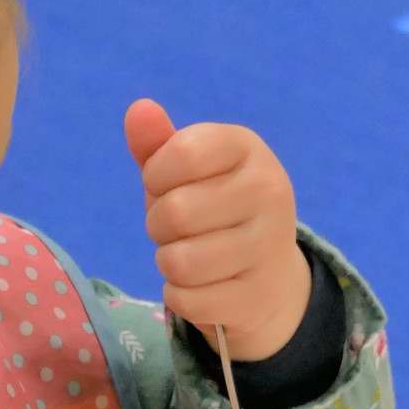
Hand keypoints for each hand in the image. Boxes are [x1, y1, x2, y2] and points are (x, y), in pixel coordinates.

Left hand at [122, 98, 312, 361]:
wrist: (270, 274)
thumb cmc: (215, 208)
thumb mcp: (186, 171)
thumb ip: (157, 143)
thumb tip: (138, 109)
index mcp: (248, 149)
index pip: (184, 153)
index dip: (157, 175)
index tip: (166, 185)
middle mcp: (269, 191)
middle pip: (175, 212)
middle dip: (158, 226)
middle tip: (178, 229)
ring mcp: (269, 246)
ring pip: (179, 262)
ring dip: (168, 262)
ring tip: (189, 255)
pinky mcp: (257, 295)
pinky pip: (187, 299)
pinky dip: (179, 295)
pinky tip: (200, 286)